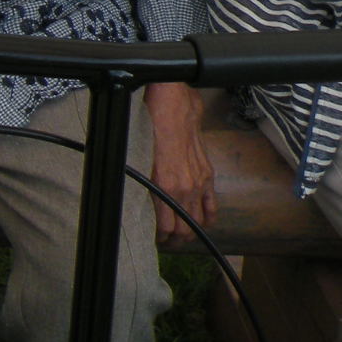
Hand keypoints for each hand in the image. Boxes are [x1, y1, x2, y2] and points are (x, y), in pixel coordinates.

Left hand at [144, 82, 215, 243]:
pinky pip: (212, 204)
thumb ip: (137, 179)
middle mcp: (184, 189)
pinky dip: (208, 217)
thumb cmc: (149, 124)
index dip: (159, 237)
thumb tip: (129, 195)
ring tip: (181, 233)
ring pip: (198, 220)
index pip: (165, 228)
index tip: (153, 238)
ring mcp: (198, 183)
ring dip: (190, 230)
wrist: (172, 103)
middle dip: (174, 239)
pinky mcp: (208, 174)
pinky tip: (203, 222)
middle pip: (183, 229)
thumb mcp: (136, 154)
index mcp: (164, 186)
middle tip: (165, 239)